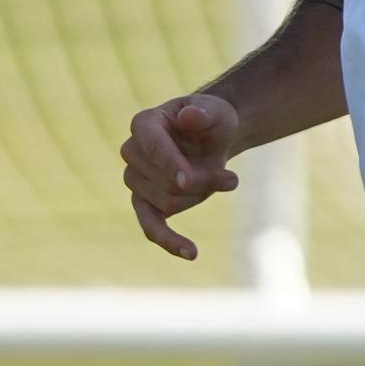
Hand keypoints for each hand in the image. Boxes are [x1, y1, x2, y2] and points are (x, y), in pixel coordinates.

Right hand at [122, 91, 241, 259]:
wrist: (213, 140)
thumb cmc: (213, 122)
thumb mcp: (217, 112)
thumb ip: (204, 113)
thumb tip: (189, 117)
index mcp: (144, 124)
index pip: (150, 146)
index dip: (168, 163)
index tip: (187, 179)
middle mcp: (132, 152)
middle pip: (165, 181)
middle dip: (203, 181)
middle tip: (232, 177)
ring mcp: (135, 180)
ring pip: (168, 202)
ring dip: (202, 196)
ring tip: (227, 180)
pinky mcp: (145, 204)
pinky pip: (151, 228)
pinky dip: (169, 241)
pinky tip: (191, 253)